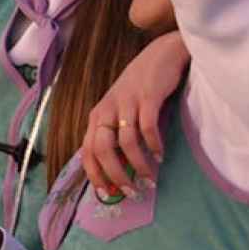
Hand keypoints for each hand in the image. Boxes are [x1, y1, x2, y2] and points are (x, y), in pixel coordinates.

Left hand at [83, 30, 187, 197]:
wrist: (160, 55)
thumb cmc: (139, 88)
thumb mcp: (120, 111)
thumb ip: (115, 135)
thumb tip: (118, 170)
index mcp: (97, 116)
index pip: (87, 151)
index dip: (95, 174)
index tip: (107, 193)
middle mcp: (106, 110)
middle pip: (102, 149)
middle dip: (116, 174)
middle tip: (132, 191)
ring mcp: (126, 103)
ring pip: (125, 142)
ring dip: (139, 164)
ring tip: (151, 178)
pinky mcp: (146, 97)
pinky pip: (147, 127)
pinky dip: (154, 145)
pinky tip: (161, 155)